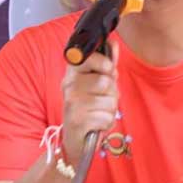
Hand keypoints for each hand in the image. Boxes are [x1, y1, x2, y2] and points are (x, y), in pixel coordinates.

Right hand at [61, 40, 118, 165]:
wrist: (75, 138)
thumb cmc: (88, 109)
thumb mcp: (98, 85)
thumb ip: (106, 66)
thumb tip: (113, 44)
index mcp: (72, 72)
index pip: (89, 56)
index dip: (105, 64)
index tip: (107, 71)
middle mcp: (69, 84)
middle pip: (106, 81)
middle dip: (112, 93)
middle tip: (101, 100)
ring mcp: (72, 102)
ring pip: (110, 100)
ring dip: (110, 110)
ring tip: (98, 113)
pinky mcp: (77, 120)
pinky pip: (107, 117)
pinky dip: (106, 123)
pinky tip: (96, 124)